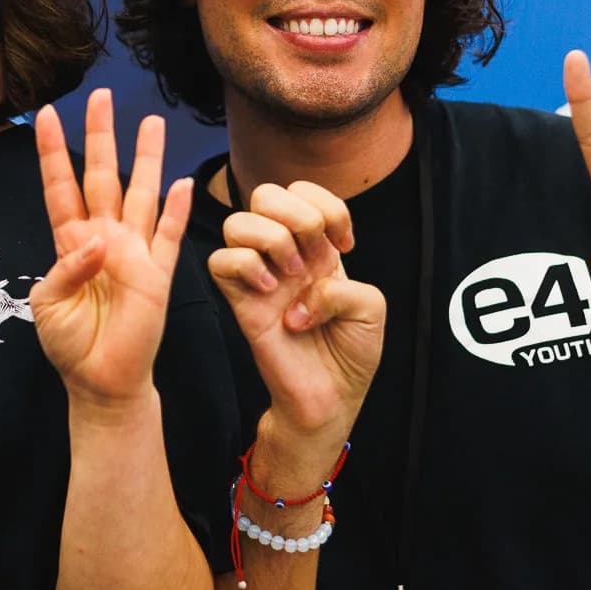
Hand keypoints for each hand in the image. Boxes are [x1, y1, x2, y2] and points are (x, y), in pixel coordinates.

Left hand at [29, 90, 193, 412]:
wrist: (102, 383)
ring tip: (151, 123)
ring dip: (147, 159)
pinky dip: (176, 211)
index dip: (53, 152)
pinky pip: (169, 236)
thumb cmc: (70, 345)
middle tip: (102, 97)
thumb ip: (64, 270)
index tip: (45, 115)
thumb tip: (93, 244)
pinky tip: (182, 182)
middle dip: (102, 137)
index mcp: (70, 243)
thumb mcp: (47, 305)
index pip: (60, 187)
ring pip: (141, 195)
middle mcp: (103, 238)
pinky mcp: (157, 275)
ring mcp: (133, 253)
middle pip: (102, 177)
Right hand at [210, 179, 384, 444]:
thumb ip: (345, 286)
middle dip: (297, 214)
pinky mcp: (239, 301)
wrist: (330, 398)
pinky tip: (270, 292)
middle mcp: (284, 254)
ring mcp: (259, 276)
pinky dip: (246, 266)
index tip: (344, 245)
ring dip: (272, 239)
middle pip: (265, 193)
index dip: (327, 206)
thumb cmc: (350, 353)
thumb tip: (302, 290)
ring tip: (291, 275)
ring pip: (237, 222)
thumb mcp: (371, 308)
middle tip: (314, 256)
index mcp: (315, 247)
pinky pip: (219, 260)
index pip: (302, 191)